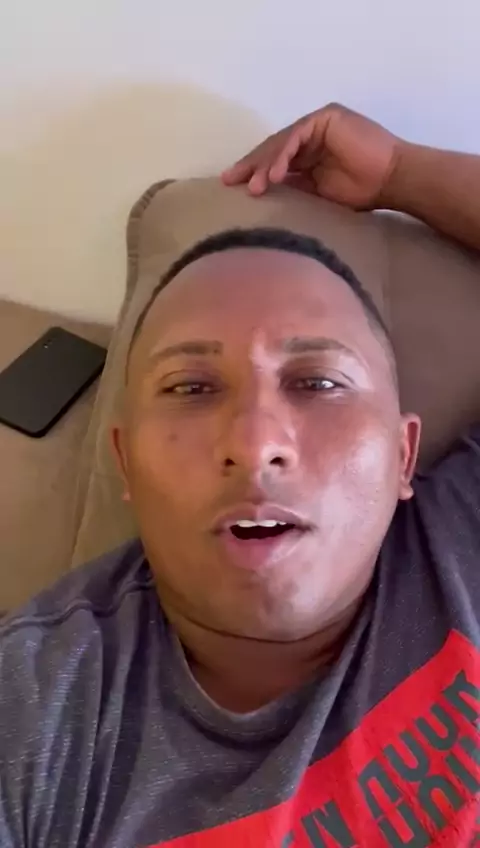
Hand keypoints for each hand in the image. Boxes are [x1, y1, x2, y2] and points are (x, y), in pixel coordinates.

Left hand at [222, 103, 402, 209]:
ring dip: (265, 164)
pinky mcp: (326, 118)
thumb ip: (295, 186)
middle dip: (251, 165)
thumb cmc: (363, 192)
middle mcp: (311, 134)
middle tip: (229, 181)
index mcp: (309, 152)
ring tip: (255, 186)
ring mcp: (318, 123)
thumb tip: (265, 191)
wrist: (393, 180)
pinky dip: (284, 154)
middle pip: (273, 148)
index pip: (275, 159)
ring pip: (282, 142)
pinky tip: (275, 174)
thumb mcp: (319, 193)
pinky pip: (297, 136)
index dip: (255, 172)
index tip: (234, 188)